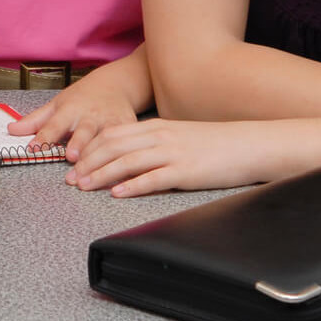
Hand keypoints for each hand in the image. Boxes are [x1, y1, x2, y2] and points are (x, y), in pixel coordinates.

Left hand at [7, 80, 138, 162]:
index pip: (55, 124)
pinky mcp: (127, 129)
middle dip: (78, 143)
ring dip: (98, 155)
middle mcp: (91, 116)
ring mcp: (110, 122)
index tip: (34, 148)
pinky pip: (125, 144)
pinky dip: (122, 156)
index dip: (44, 136)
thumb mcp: (57, 104)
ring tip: (91, 171)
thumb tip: (11, 131)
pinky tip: (118, 170)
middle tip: (71, 157)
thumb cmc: (82, 97)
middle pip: (84, 131)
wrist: (115, 85)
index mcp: (70, 109)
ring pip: (106, 139)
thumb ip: (35, 121)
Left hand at [67, 118, 276, 196]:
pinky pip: (153, 178)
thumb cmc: (216, 144)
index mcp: (157, 127)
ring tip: (84, 186)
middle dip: (87, 162)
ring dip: (101, 174)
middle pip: (113, 147)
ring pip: (127, 161)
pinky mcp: (186, 171)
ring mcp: (173, 153)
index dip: (89, 148)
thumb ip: (155, 142)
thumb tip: (131, 154)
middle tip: (70, 178)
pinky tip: (117, 193)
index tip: (73, 162)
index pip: (113, 134)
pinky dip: (132, 186)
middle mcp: (160, 137)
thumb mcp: (180, 136)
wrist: (250, 145)